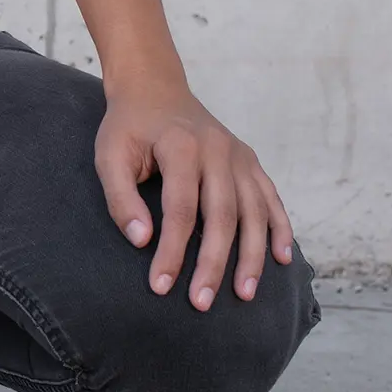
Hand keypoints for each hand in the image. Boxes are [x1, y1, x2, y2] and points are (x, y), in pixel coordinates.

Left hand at [94, 84, 293, 309]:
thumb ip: (120, 196)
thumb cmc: (128, 127)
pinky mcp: (250, 161)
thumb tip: (141, 241)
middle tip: (201, 303)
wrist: (155, 89)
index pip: (181, 208)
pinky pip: (271, 198)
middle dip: (213, 263)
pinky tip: (282, 259)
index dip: (172, 250)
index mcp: (181, 146)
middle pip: (222, 215)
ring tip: (244, 294)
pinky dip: (280, 228)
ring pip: (253, 211)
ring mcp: (238, 155)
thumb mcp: (109, 154)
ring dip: (252, 256)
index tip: (160, 286)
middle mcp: (217, 150)